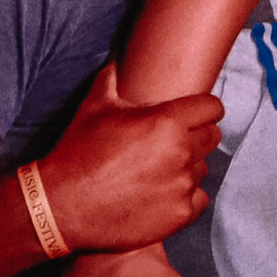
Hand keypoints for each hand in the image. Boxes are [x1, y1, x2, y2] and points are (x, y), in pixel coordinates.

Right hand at [32, 65, 222, 255]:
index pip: (212, 108)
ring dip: (189, 168)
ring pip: (203, 169)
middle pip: (212, 137)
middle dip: (196, 136)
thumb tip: (116, 62)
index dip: (204, 110)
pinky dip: (186, 197)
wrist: (63, 206)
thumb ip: (111, 80)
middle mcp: (182, 152)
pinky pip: (199, 200)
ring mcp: (182, 186)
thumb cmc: (78, 153)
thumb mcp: (94, 108)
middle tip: (174, 143)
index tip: (195, 115)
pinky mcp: (179, 215)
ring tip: (161, 171)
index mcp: (168, 122)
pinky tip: (164, 195)